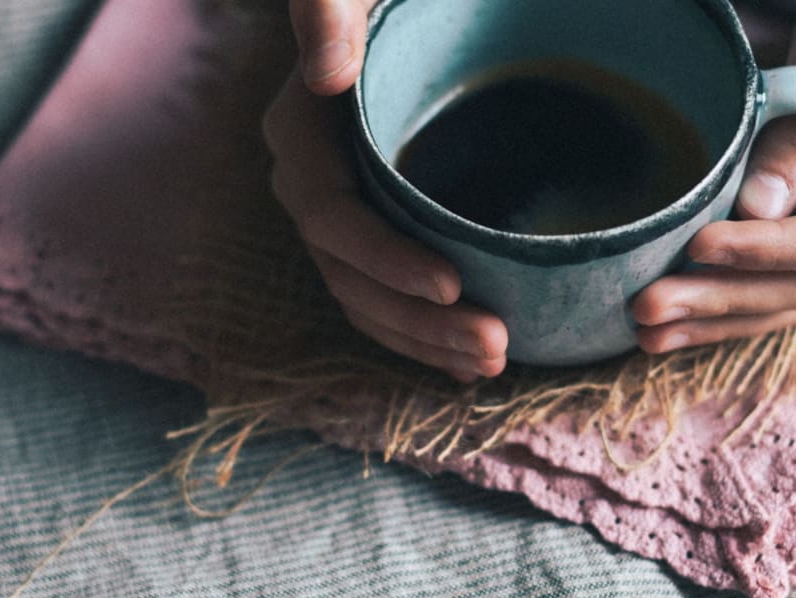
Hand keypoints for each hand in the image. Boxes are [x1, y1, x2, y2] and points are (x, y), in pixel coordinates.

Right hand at [263, 1, 507, 381]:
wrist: (412, 20)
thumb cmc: (390, 0)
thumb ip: (327, 10)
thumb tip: (326, 76)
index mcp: (302, 135)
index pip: (330, 216)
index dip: (385, 259)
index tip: (454, 283)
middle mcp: (309, 185)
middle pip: (349, 275)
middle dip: (417, 322)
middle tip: (493, 346)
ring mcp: (339, 218)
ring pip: (366, 300)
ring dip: (424, 342)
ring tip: (491, 362)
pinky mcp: (369, 236)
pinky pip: (381, 299)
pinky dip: (421, 335)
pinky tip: (467, 361)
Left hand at [633, 0, 795, 352]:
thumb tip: (756, 209)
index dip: (770, 251)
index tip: (699, 245)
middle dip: (724, 300)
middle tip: (647, 306)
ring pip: (792, 299)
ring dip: (717, 320)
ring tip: (646, 332)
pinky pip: (780, 286)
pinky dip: (726, 308)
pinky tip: (673, 326)